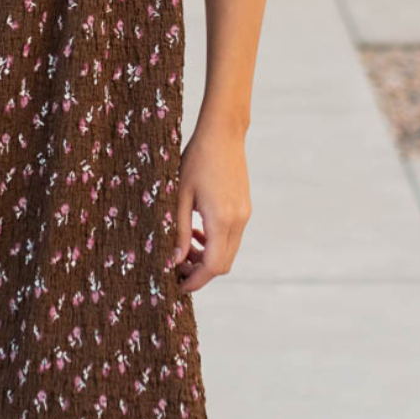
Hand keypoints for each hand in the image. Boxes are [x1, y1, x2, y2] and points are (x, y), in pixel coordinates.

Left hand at [170, 121, 251, 292]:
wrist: (223, 134)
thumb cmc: (196, 160)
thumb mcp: (179, 195)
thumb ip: (180, 230)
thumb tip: (174, 260)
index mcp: (222, 219)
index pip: (213, 266)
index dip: (195, 281)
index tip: (177, 285)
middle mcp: (238, 220)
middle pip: (223, 265)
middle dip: (200, 273)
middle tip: (176, 268)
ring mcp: (244, 215)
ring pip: (228, 252)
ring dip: (207, 258)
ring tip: (184, 249)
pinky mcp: (244, 208)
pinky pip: (232, 237)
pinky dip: (215, 243)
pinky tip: (198, 232)